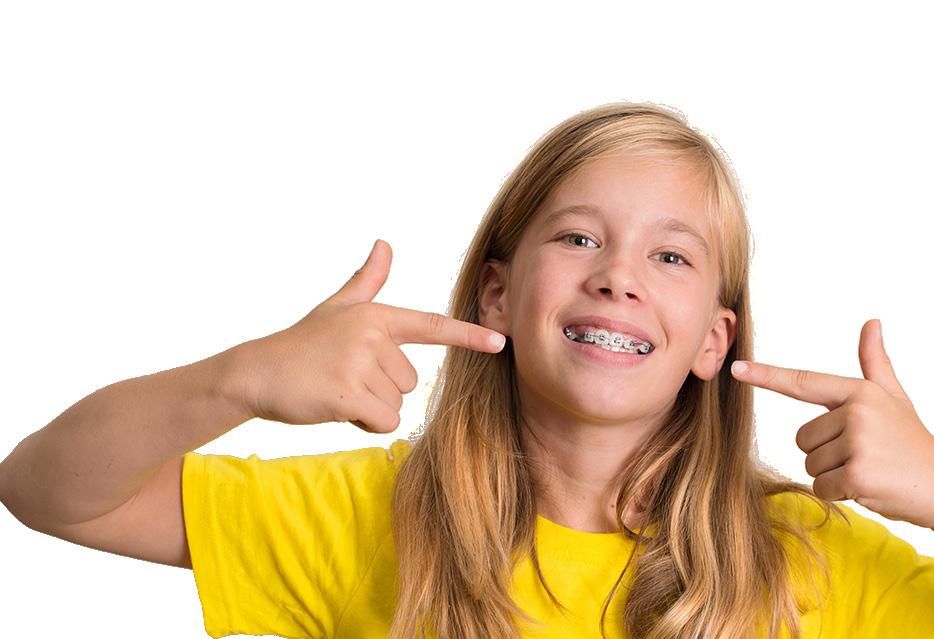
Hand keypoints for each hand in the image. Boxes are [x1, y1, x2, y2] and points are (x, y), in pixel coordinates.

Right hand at [234, 239, 505, 432]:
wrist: (255, 373)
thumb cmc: (301, 343)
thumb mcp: (337, 309)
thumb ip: (366, 280)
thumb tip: (384, 243)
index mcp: (377, 316)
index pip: (432, 326)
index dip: (468, 335)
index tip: (500, 341)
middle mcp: (373, 336)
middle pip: (410, 382)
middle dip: (381, 389)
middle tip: (343, 377)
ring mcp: (360, 364)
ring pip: (396, 404)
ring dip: (370, 407)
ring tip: (336, 389)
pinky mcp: (348, 393)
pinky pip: (383, 422)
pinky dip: (363, 424)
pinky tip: (335, 407)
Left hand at [730, 319, 933, 528]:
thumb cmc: (911, 442)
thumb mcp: (894, 398)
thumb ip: (875, 363)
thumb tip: (872, 322)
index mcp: (859, 392)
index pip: (803, 383)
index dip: (766, 376)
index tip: (736, 368)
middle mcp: (856, 412)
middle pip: (802, 438)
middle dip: (826, 453)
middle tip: (862, 455)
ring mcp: (858, 443)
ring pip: (810, 463)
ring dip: (833, 474)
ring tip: (868, 469)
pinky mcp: (857, 474)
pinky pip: (821, 486)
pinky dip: (838, 493)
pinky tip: (867, 488)